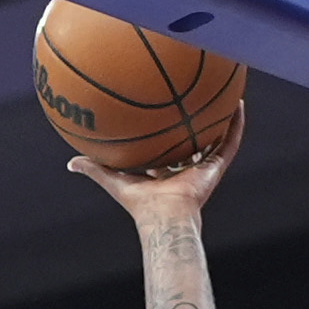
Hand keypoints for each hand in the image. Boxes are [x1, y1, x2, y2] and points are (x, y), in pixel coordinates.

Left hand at [69, 98, 245, 219]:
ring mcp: (203, 167)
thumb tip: (71, 162)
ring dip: (222, 118)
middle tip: (197, 97)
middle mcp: (186, 168)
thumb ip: (94, 168)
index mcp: (165, 172)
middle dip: (196, 122)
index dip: (169, 133)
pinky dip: (236, 124)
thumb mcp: (112, 179)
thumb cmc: (139, 202)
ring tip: (227, 94)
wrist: (164, 215)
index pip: (168, 149)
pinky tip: (237, 104)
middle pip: (193, 141)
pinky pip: (230, 142)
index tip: (167, 114)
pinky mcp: (216, 168)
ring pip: (217, 138)